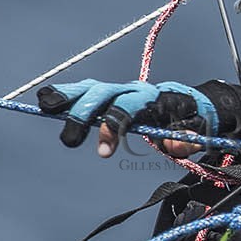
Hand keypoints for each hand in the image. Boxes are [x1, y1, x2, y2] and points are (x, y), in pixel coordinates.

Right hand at [35, 79, 215, 156]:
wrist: (190, 104)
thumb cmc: (190, 121)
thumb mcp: (196, 133)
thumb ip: (186, 139)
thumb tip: (174, 145)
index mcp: (152, 99)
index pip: (128, 107)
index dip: (113, 126)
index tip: (103, 152)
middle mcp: (132, 90)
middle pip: (104, 94)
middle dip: (83, 114)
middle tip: (68, 142)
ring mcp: (120, 91)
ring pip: (91, 88)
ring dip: (67, 96)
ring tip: (44, 105)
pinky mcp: (110, 96)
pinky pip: (86, 92)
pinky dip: (66, 94)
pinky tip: (46, 100)